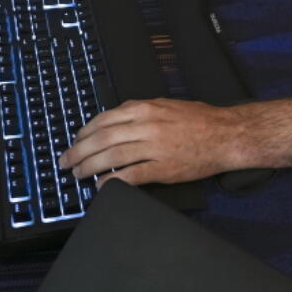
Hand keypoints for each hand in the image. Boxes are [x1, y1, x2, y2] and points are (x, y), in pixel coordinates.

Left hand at [58, 98, 244, 186]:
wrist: (226, 135)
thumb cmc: (198, 120)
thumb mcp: (165, 105)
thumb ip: (139, 112)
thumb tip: (113, 122)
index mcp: (144, 108)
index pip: (103, 120)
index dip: (84, 133)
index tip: (75, 141)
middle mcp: (146, 125)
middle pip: (102, 138)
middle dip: (79, 151)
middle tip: (65, 161)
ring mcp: (154, 147)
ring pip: (112, 156)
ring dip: (90, 166)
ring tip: (78, 173)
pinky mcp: (163, 168)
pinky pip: (131, 175)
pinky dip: (113, 181)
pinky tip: (102, 186)